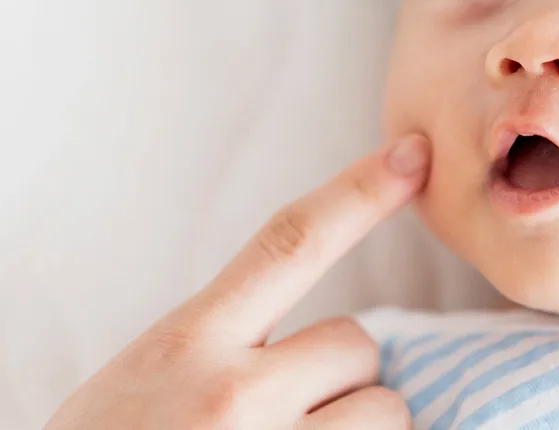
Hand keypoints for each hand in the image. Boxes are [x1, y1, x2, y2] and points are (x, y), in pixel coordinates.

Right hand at [43, 134, 430, 429]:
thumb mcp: (142, 384)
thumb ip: (219, 348)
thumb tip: (331, 347)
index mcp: (184, 346)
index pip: (289, 244)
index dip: (359, 191)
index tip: (416, 154)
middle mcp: (231, 396)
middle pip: (359, 346)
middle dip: (338, 380)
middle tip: (281, 420)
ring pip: (384, 412)